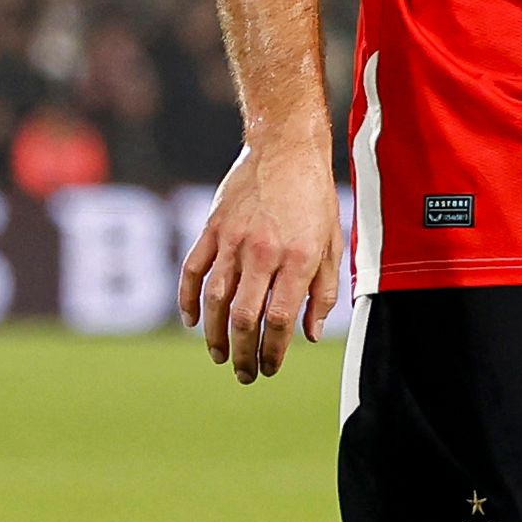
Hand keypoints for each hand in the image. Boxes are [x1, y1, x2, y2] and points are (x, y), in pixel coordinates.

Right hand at [178, 141, 340, 383]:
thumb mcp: (333, 244)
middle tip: (244, 374)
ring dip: (215, 334)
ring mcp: (233, 239)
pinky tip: (192, 321)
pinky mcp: (212, 227)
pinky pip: (193, 269)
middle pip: (246, 317)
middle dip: (243, 353)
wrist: (285, 147)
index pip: (280, 319)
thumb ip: (323, 292)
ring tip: (220, 355)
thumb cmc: (315, 197)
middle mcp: (264, 251)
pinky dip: (188, 299)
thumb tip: (309, 336)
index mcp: (299, 257)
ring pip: (215, 299)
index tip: (270, 368)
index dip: (273, 351)